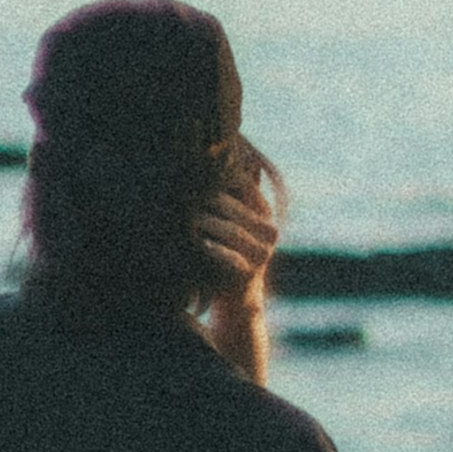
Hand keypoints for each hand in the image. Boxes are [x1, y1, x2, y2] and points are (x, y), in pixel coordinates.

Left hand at [191, 139, 282, 308]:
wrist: (237, 297)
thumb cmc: (231, 250)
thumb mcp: (235, 221)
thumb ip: (235, 192)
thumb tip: (229, 154)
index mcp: (264, 214)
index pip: (247, 188)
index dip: (224, 177)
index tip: (198, 166)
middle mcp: (268, 233)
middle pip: (237, 209)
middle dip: (210, 200)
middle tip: (184, 190)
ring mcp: (261, 255)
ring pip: (233, 233)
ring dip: (209, 223)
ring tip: (188, 215)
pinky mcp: (249, 275)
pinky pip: (232, 260)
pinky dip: (216, 251)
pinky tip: (201, 244)